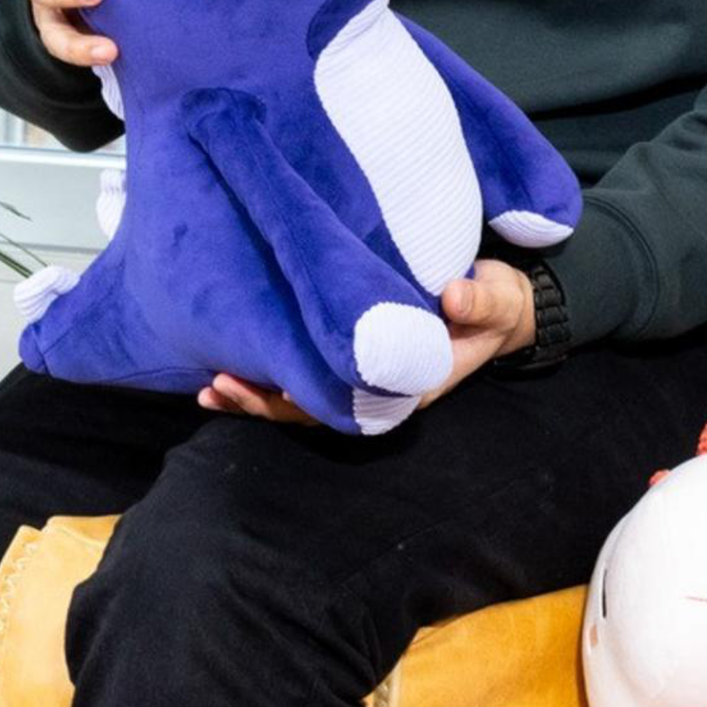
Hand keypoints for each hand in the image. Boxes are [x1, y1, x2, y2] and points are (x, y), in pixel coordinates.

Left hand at [197, 262, 542, 422]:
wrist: (496, 303)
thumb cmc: (495, 303)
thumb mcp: (498, 299)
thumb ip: (481, 302)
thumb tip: (455, 298)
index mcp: (408, 386)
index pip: (350, 405)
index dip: (310, 401)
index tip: (276, 387)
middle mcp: (376, 390)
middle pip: (312, 408)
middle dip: (264, 401)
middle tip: (219, 385)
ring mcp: (359, 377)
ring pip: (299, 396)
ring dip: (255, 393)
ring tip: (208, 387)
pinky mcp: (345, 354)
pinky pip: (300, 372)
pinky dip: (265, 370)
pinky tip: (224, 365)